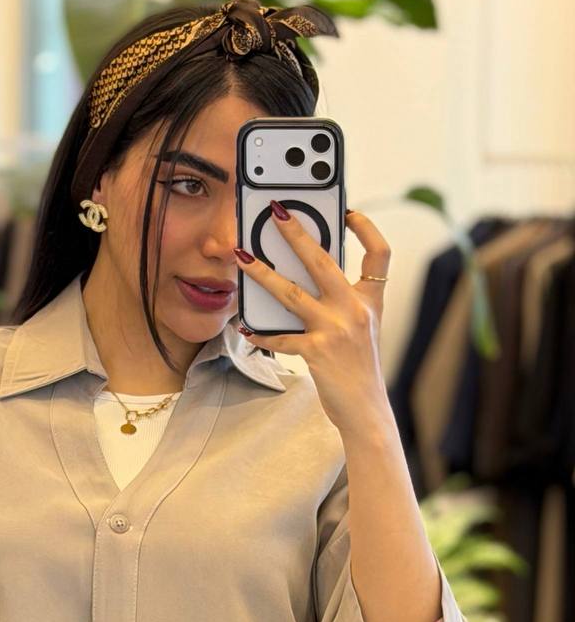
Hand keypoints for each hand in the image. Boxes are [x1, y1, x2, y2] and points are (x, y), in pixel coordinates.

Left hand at [233, 206, 392, 434]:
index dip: (366, 229)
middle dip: (296, 233)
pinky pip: (280, 337)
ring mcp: (335, 330)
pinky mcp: (317, 351)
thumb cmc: (359, 369)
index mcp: (370, 301)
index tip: (349, 211)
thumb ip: (341, 304)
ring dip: (262, 273)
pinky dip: (260, 332)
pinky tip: (244, 325)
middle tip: (277, 212)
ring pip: (291, 293)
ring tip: (242, 258)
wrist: (366, 409)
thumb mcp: (361, 329)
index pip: (379, 254)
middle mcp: (355, 310)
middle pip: (323, 261)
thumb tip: (303, 280)